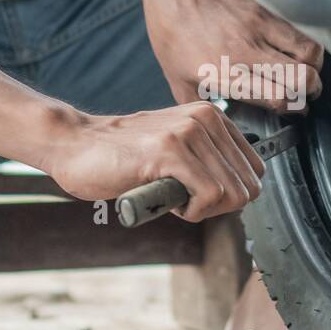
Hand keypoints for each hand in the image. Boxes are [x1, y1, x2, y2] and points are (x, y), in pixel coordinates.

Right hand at [45, 102, 265, 222]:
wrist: (75, 145)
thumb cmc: (121, 155)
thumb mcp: (177, 150)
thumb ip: (208, 160)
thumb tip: (244, 192)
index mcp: (212, 117)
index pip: (255, 170)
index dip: (229, 195)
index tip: (198, 196)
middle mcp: (205, 119)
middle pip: (247, 186)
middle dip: (218, 207)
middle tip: (183, 202)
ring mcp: (188, 132)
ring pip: (232, 193)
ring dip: (202, 210)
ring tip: (169, 197)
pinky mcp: (169, 151)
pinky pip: (209, 196)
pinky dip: (191, 212)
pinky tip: (165, 202)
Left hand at [140, 0, 323, 113]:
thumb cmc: (171, 33)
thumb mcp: (178, 81)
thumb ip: (204, 105)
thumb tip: (225, 122)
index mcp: (225, 74)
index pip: (279, 98)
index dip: (294, 109)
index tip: (294, 110)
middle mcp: (246, 51)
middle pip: (303, 78)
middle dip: (312, 91)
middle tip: (306, 93)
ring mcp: (259, 26)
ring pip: (310, 52)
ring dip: (315, 67)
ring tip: (307, 70)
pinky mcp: (265, 8)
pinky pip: (300, 29)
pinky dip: (306, 43)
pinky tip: (297, 49)